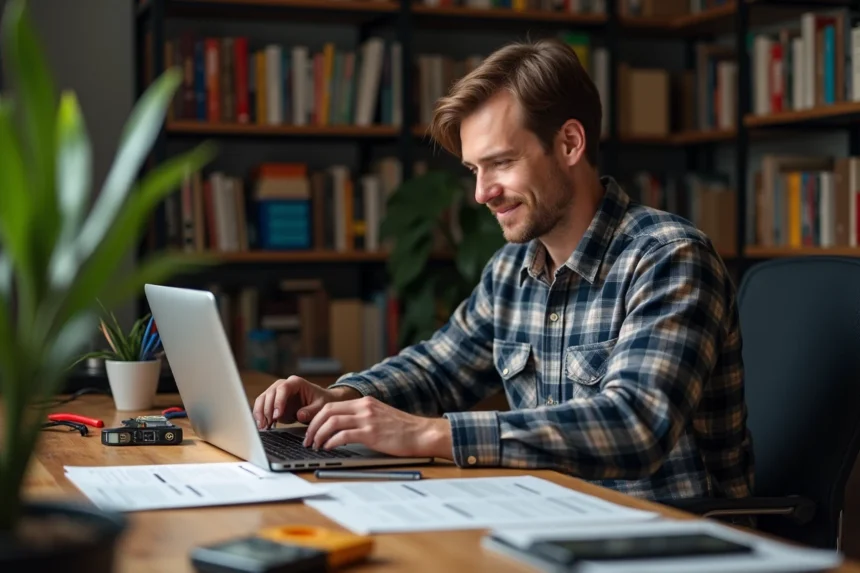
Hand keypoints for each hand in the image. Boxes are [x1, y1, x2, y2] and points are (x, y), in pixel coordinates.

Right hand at [252, 376, 359, 429]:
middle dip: (266, 410)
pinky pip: (262, 406)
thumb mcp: (321, 406)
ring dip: (260, 413)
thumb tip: (300, 415)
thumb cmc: (322, 401)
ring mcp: (276, 392)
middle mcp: (283, 384)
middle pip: (269, 393)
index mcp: (296, 382)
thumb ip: (311, 411)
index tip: (277, 416)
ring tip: (263, 426)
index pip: (283, 388)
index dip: (278, 401)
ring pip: (262, 399)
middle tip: (267, 424)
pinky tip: (263, 425)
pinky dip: (260, 415)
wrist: (320, 401)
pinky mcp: (273, 401)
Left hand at [303, 395, 452, 458]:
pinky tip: (328, 448)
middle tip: (307, 439)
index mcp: (364, 402)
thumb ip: (363, 418)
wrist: (422, 433)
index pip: (331, 405)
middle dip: (312, 426)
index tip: (310, 430)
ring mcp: (367, 419)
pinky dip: (331, 442)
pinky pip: (343, 435)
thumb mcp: (380, 416)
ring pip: (332, 422)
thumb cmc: (403, 430)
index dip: (316, 418)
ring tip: (315, 446)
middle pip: (327, 411)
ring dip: (318, 435)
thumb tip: (342, 430)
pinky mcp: (371, 433)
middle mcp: (364, 407)